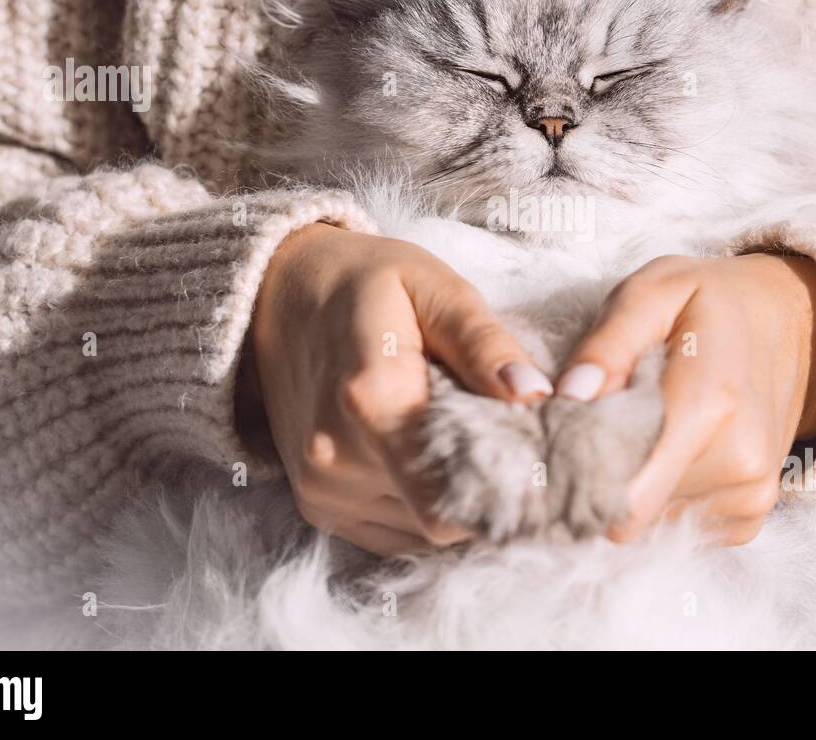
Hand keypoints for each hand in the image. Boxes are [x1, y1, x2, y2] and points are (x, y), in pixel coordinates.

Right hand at [240, 223, 551, 555]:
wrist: (276, 293)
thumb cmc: (366, 281)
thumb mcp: (434, 287)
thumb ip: (484, 344)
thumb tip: (536, 394)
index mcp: (371, 399)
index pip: (454, 499)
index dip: (505, 493)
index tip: (539, 463)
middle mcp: (336, 457)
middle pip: (443, 518)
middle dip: (487, 490)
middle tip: (512, 443)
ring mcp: (321, 487)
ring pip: (420, 532)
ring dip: (453, 498)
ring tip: (463, 440)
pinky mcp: (316, 504)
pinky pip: (393, 534)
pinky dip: (422, 505)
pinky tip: (429, 458)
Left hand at [554, 253, 815, 545]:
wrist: (797, 326)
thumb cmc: (711, 303)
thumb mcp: (651, 292)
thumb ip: (605, 346)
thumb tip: (567, 397)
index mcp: (709, 404)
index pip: (623, 495)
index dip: (576, 479)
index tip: (555, 448)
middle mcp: (737, 463)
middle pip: (629, 510)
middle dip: (599, 475)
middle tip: (595, 425)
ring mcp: (749, 495)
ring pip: (650, 522)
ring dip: (631, 483)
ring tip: (639, 430)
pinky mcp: (750, 515)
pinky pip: (678, 525)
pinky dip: (660, 494)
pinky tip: (667, 448)